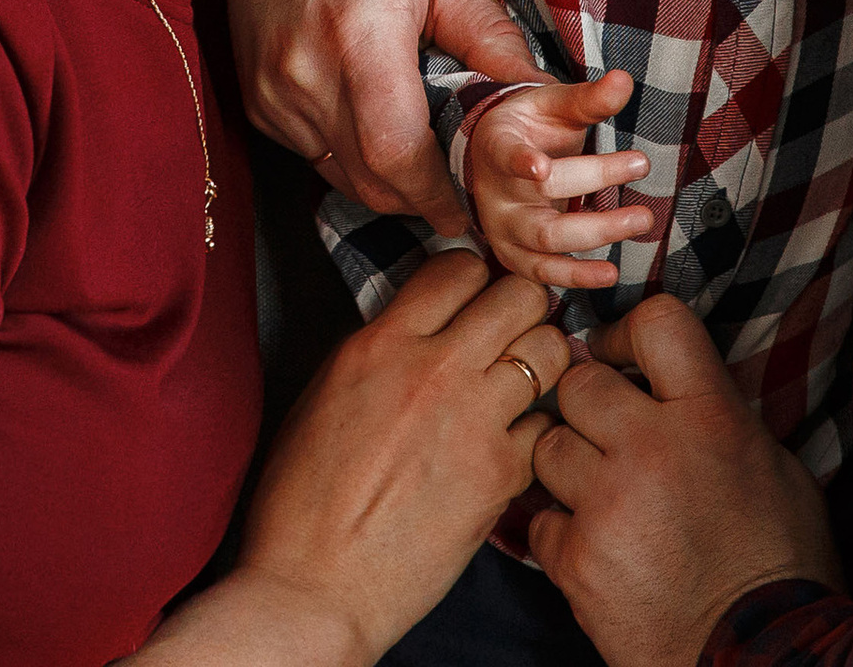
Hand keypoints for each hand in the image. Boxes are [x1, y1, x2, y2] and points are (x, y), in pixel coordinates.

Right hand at [144, 256, 571, 663]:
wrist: (315, 585)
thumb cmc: (304, 497)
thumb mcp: (327, 392)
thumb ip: (382, 348)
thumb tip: (422, 326)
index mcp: (381, 341)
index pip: (457, 267)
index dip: (474, 277)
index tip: (476, 295)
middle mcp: (433, 367)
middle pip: (518, 294)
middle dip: (523, 305)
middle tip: (517, 329)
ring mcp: (472, 420)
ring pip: (548, 351)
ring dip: (543, 360)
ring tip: (527, 381)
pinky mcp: (499, 475)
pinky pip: (546, 426)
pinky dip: (539, 430)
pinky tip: (519, 444)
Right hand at [225, 0, 537, 236]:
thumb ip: (489, 35)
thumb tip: (539, 94)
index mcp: (358, 37)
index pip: (396, 154)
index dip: (437, 194)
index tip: (471, 210)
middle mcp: (303, 74)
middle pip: (369, 179)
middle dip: (419, 196)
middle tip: (457, 187)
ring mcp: (272, 92)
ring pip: (339, 174)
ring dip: (383, 178)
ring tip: (419, 150)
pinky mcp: (256, 100)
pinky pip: (311, 153)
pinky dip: (347, 153)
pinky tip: (372, 117)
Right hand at [465, 72, 652, 290]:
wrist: (498, 161)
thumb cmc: (530, 128)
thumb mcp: (553, 105)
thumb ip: (589, 99)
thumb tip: (624, 81)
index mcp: (497, 144)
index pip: (506, 152)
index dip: (520, 160)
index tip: (540, 166)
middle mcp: (494, 190)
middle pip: (543, 193)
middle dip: (593, 179)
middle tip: (641, 163)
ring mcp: (502, 228)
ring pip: (546, 238)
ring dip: (598, 231)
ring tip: (640, 219)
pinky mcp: (514, 256)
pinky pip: (543, 272)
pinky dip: (576, 277)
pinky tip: (609, 274)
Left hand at [528, 295, 838, 666]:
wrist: (759, 661)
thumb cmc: (776, 565)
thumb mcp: (775, 467)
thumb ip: (718, 412)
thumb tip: (674, 379)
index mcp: (711, 417)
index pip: (656, 322)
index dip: (627, 334)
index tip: (621, 357)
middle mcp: (653, 450)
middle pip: (578, 382)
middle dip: (588, 406)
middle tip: (608, 437)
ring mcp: (608, 505)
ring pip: (547, 445)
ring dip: (567, 466)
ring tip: (602, 495)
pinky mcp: (576, 561)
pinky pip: (538, 518)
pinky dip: (559, 531)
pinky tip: (595, 546)